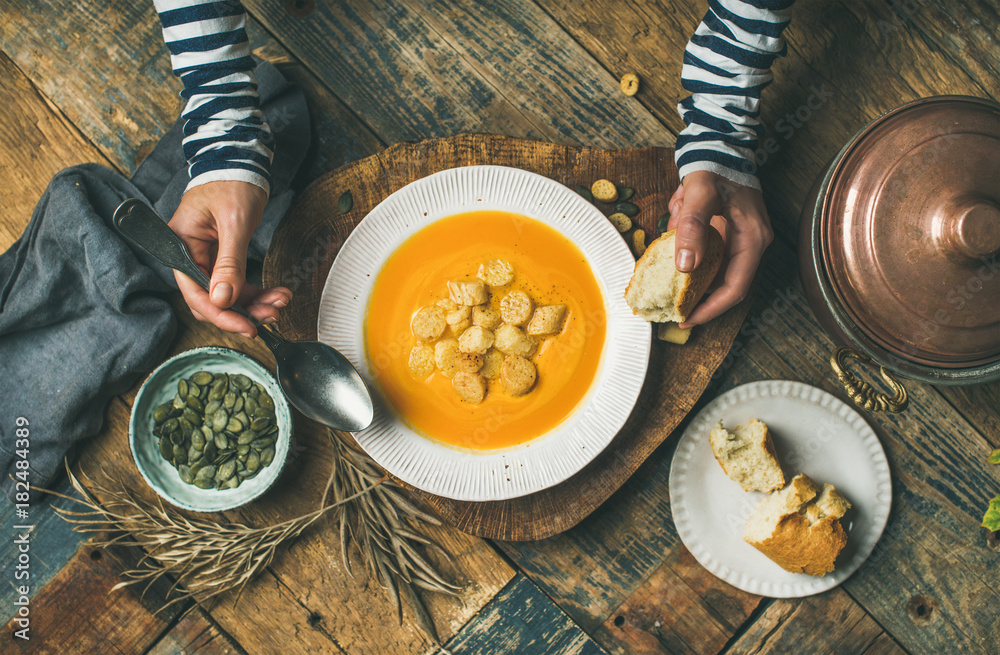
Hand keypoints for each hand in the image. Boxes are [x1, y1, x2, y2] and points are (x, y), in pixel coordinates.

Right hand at [167, 181, 291, 336]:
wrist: (241, 163)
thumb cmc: (233, 182)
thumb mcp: (234, 222)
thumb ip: (229, 262)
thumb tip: (222, 299)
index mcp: (181, 244)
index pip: (195, 291)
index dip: (221, 314)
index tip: (247, 327)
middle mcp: (190, 253)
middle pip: (211, 297)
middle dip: (242, 310)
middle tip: (271, 314)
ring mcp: (206, 256)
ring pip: (227, 293)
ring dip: (253, 302)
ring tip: (280, 302)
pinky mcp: (221, 256)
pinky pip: (235, 282)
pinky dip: (255, 291)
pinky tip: (276, 292)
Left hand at [667, 170, 772, 327]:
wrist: (721, 144)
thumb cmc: (716, 166)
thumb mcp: (701, 193)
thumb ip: (693, 227)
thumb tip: (686, 266)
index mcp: (752, 239)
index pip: (734, 288)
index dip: (710, 309)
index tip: (686, 320)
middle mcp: (750, 243)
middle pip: (724, 285)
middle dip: (696, 296)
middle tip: (669, 308)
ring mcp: (740, 239)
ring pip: (712, 269)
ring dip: (688, 270)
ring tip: (667, 264)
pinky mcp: (727, 232)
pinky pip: (707, 253)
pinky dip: (688, 251)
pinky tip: (672, 236)